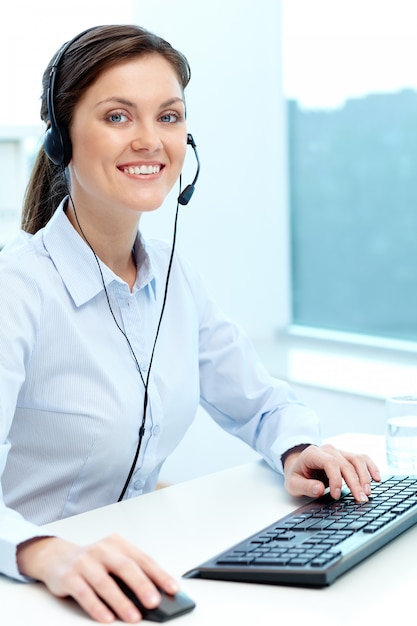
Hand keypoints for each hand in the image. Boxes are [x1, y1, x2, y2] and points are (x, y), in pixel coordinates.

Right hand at [16, 534, 179, 622]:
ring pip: (105, 583)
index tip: (173, 589)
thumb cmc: (92, 561)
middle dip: (142, 585)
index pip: (143, 559)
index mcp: (118, 544)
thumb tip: (154, 596)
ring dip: (121, 601)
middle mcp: (103, 550)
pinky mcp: (69, 576)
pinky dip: (97, 607)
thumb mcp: (112, 560)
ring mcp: (85, 562)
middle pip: (125, 567)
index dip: (159, 574)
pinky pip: (84, 593)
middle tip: (155, 602)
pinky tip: (107, 617)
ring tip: (134, 616)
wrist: (55, 556)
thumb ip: (131, 574)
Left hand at [283, 443, 380, 501]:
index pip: (330, 463)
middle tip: (360, 500)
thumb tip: (319, 489)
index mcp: (313, 454)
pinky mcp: (347, 457)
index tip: (336, 495)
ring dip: (365, 476)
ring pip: (357, 460)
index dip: (336, 479)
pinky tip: (377, 478)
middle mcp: (328, 450)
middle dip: (354, 483)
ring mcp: (339, 452)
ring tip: (367, 493)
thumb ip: (305, 486)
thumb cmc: (297, 475)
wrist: (299, 466)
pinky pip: (362, 459)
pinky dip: (371, 467)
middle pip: (346, 464)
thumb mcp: (293, 484)